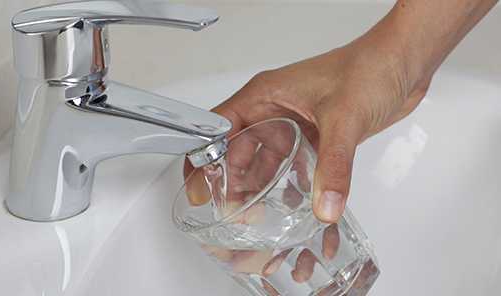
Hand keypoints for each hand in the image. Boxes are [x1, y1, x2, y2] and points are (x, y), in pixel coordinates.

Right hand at [213, 34, 430, 222]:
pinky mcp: (314, 138)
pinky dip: (289, 188)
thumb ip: (333, 166)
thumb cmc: (369, 66)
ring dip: (259, 189)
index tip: (201, 191)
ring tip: (256, 217)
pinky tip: (291, 207)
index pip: (219, 129)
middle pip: (238, 152)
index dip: (204, 160)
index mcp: (265, 96)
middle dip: (232, 183)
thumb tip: (324, 206)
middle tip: (232, 213)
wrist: (403, 62)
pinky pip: (292, 168)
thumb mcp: (344, 118)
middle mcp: (274, 111)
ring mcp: (293, 125)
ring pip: (264, 163)